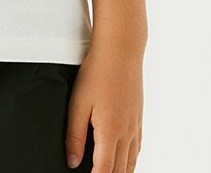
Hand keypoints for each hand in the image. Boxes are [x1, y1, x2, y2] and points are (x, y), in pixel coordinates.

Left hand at [64, 46, 142, 172]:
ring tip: (108, 172)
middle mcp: (127, 132)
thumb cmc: (97, 72)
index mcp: (110, 131)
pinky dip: (131, 159)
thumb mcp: (78, 103)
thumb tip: (72, 162)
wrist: (121, 49)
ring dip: (121, 172)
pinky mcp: (138, 116)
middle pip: (121, 170)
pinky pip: (138, 147)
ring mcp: (135, 124)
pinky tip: (124, 159)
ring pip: (132, 161)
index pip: (105, 170)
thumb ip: (74, 135)